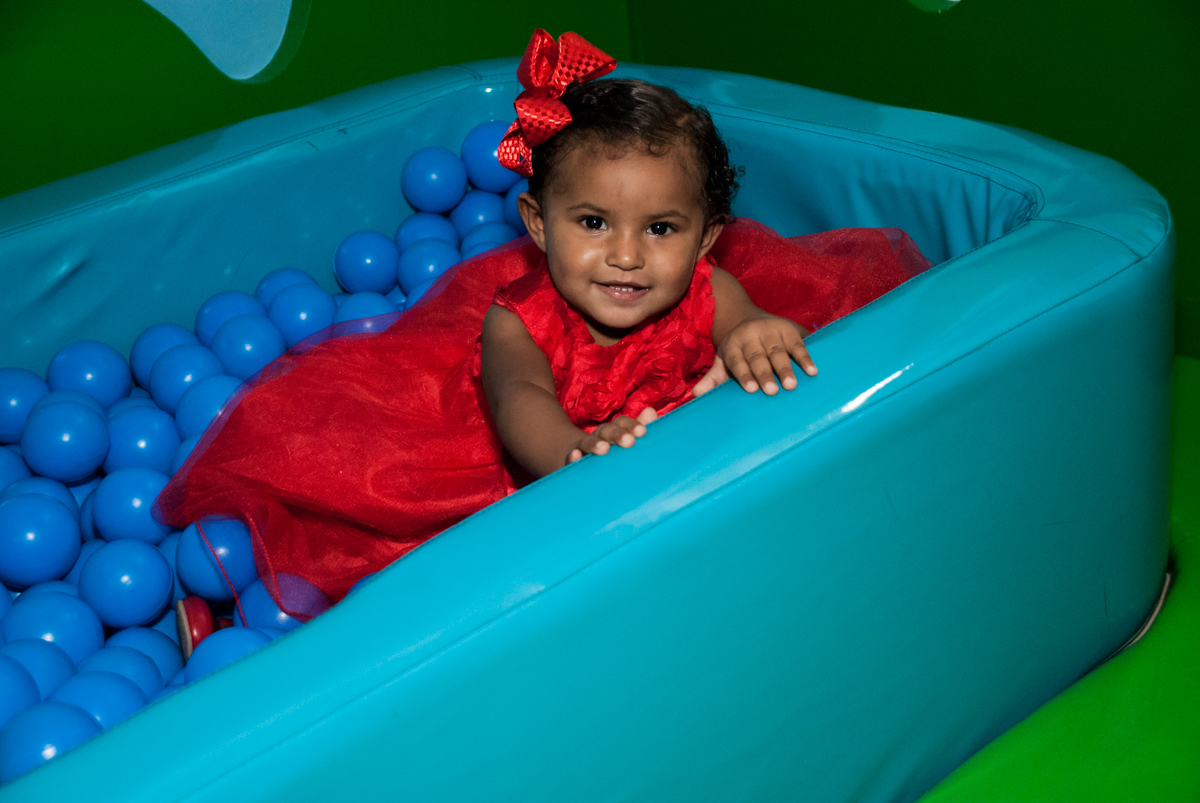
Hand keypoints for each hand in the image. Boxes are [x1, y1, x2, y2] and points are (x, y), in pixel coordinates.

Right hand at [567, 407, 657, 463]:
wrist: (580, 457)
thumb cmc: (612, 448)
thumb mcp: (626, 437)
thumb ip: (639, 426)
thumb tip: (651, 411)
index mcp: (614, 430)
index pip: (622, 423)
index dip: (632, 425)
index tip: (642, 432)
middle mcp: (599, 436)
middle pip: (607, 431)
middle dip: (618, 435)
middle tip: (629, 441)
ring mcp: (584, 448)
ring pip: (588, 443)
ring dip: (595, 444)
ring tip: (604, 448)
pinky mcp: (572, 461)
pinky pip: (571, 458)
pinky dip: (572, 456)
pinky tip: (575, 456)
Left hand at [693, 316, 815, 396]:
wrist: (748, 317)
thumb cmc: (737, 350)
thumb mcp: (723, 360)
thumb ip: (712, 378)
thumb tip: (696, 395)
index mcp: (733, 345)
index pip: (737, 361)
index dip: (744, 375)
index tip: (751, 389)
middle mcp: (751, 336)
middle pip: (758, 357)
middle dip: (765, 374)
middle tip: (772, 391)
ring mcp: (771, 331)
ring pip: (779, 351)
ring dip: (786, 368)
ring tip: (792, 385)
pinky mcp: (789, 329)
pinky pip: (798, 345)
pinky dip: (805, 357)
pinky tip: (812, 371)